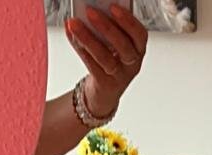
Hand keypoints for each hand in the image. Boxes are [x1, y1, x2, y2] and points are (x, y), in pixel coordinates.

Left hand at [66, 4, 147, 119]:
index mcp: (138, 48)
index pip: (139, 34)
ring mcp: (120, 76)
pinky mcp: (105, 84)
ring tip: (74, 23)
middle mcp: (132, 63)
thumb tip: (89, 9)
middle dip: (106, 27)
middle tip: (90, 11)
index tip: (113, 7)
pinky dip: (80, 49)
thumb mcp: (114, 41)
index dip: (128, 21)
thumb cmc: (110, 57)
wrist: (104, 89)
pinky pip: (92, 66)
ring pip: (105, 58)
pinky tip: (72, 35)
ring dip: (88, 39)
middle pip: (123, 46)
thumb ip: (107, 26)